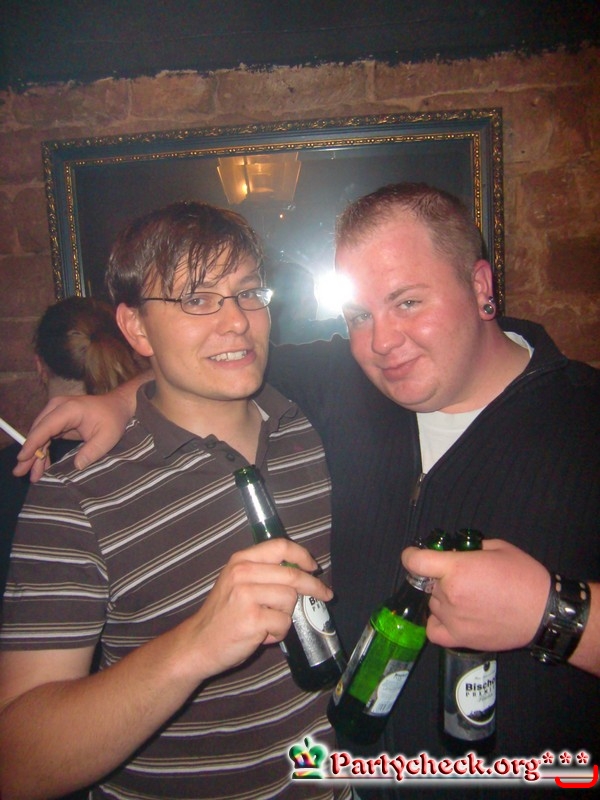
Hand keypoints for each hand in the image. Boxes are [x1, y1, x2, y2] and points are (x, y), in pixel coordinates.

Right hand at [14, 373, 146, 480]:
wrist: (118, 406)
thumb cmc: (113, 419)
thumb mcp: (108, 436)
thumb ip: (92, 451)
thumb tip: (77, 466)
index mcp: (69, 409)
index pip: (45, 427)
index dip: (33, 443)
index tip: (23, 458)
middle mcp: (57, 407)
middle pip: (38, 431)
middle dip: (29, 453)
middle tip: (20, 472)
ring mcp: (55, 412)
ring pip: (39, 435)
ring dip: (34, 455)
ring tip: (31, 475)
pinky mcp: (57, 419)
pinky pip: (46, 436)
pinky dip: (42, 450)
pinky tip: (40, 466)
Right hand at [182, 538, 333, 678]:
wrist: (198, 643)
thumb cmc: (222, 615)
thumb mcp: (236, 582)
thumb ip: (263, 572)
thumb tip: (301, 571)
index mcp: (240, 561)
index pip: (280, 546)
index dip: (302, 555)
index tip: (313, 567)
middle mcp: (243, 573)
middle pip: (292, 574)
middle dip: (314, 586)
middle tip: (326, 595)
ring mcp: (246, 596)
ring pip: (290, 600)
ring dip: (285, 616)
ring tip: (266, 622)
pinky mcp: (252, 620)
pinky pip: (283, 624)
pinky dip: (277, 634)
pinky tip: (260, 635)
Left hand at [401, 539, 549, 651]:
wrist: (544, 613)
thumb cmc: (524, 576)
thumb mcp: (497, 548)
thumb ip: (470, 549)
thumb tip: (454, 553)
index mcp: (457, 570)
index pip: (415, 561)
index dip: (412, 555)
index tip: (417, 555)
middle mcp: (449, 595)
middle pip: (428, 583)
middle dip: (440, 578)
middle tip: (463, 578)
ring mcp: (453, 619)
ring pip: (433, 604)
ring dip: (443, 599)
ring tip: (467, 599)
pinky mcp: (460, 639)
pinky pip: (433, 630)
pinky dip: (437, 622)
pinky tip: (451, 616)